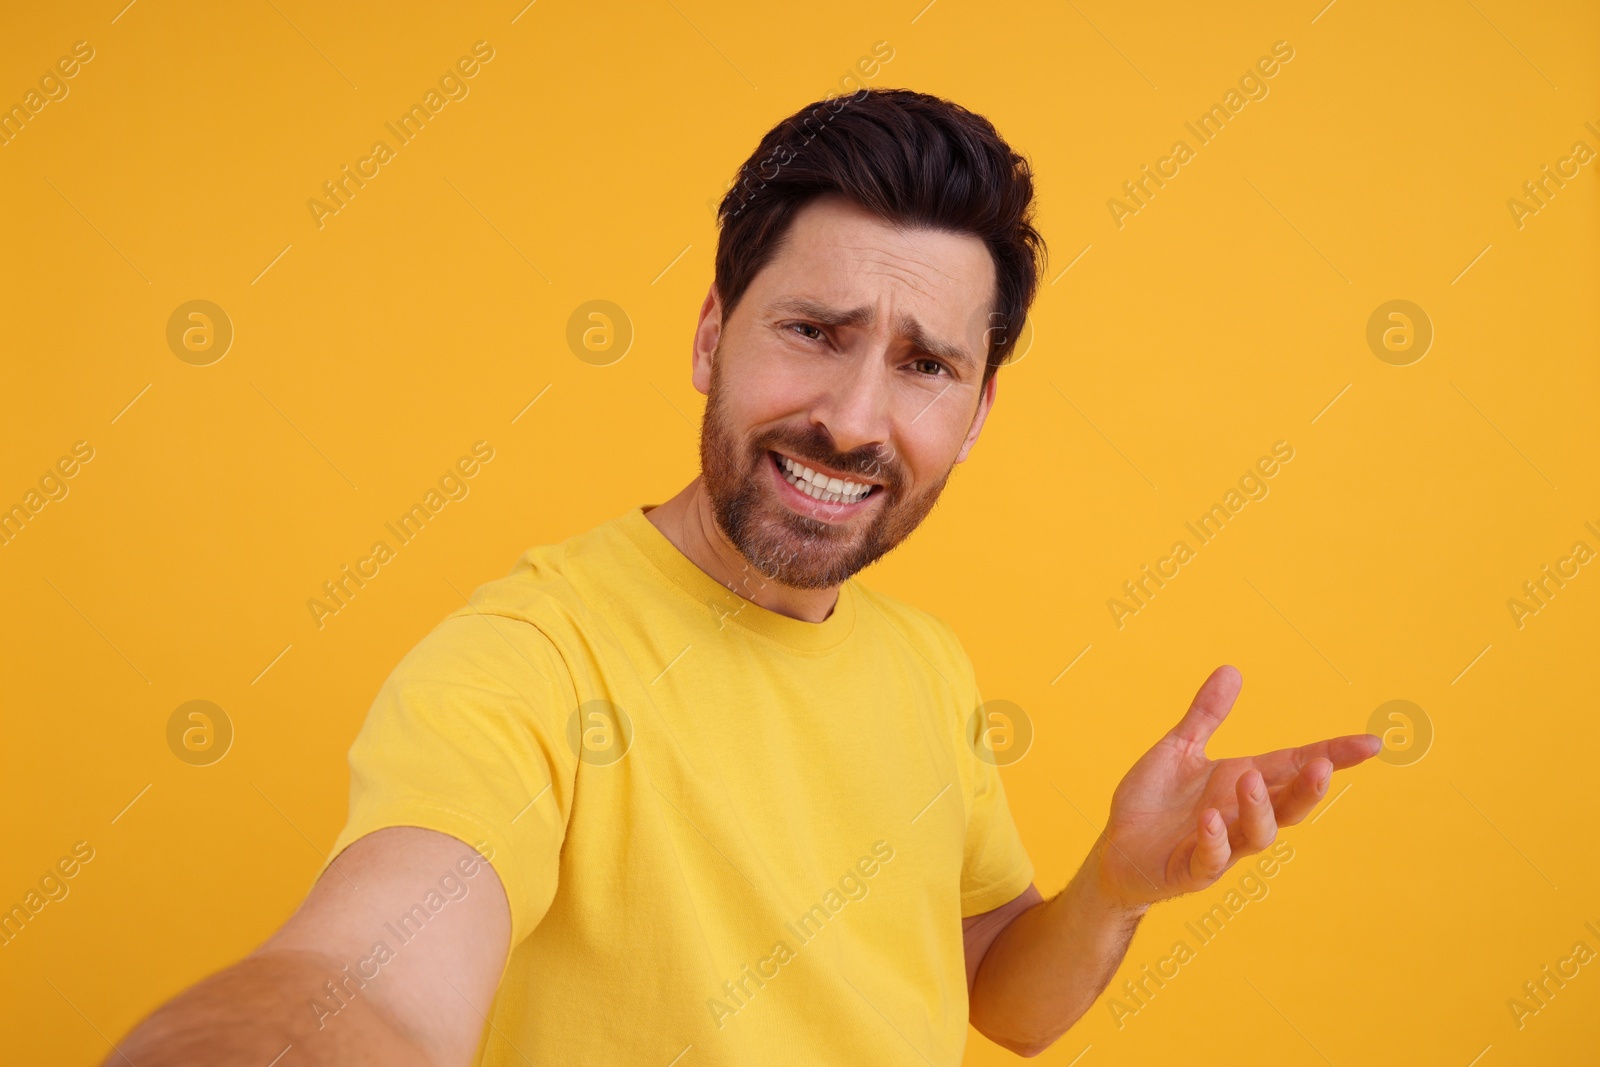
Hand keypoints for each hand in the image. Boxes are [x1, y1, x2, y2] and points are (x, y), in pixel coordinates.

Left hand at [1090, 665, 1380, 908]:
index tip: (1372, 742)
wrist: (1117, 849)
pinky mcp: (1191, 870)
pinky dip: (1215, 840)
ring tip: (1250, 778)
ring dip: (1259, 808)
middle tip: (1324, 765)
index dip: (1334, 755)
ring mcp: (1221, 846)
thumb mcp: (1179, 749)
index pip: (1294, 766)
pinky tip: (1211, 819)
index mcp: (1242, 782)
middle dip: (1310, 788)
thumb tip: (1231, 669)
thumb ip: (1205, 715)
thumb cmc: (1153, 801)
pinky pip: (1211, 859)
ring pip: (1258, 835)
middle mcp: (1241, 815)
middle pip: (1289, 805)